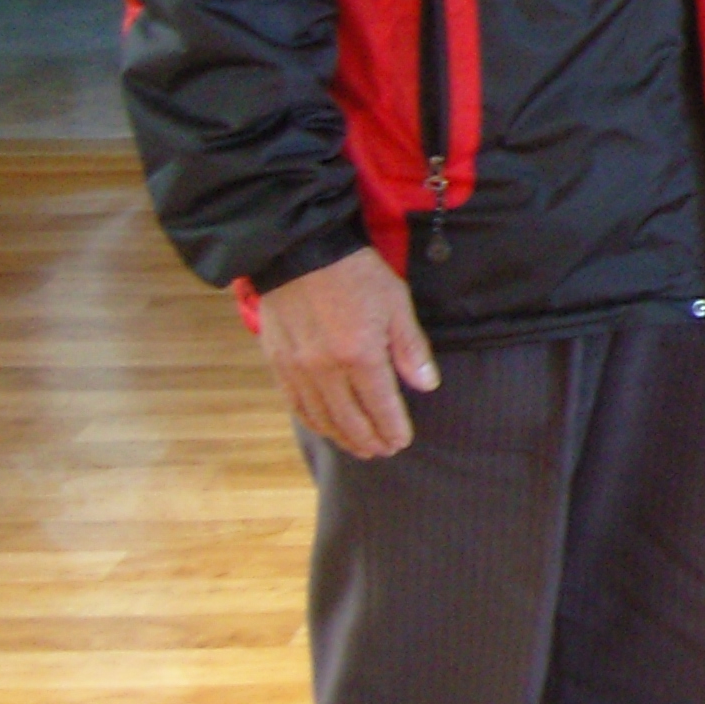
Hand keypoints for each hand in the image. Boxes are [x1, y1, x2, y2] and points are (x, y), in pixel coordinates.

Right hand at [257, 247, 437, 458]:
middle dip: (369, 440)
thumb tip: (427, 385)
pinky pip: (295, 404)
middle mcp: (325, 370)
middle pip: (349, 419)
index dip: (392, 428)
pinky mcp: (277, 363)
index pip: (380, 405)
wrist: (299, 252)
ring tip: (359, 447)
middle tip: (383, 451)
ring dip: (342, 437)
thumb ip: (410, 347)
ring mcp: (297, 369)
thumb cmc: (355, 274)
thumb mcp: (395, 302)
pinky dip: (313, 422)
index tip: (402, 441)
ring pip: (321, 418)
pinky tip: (325, 428)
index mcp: (359, 355)